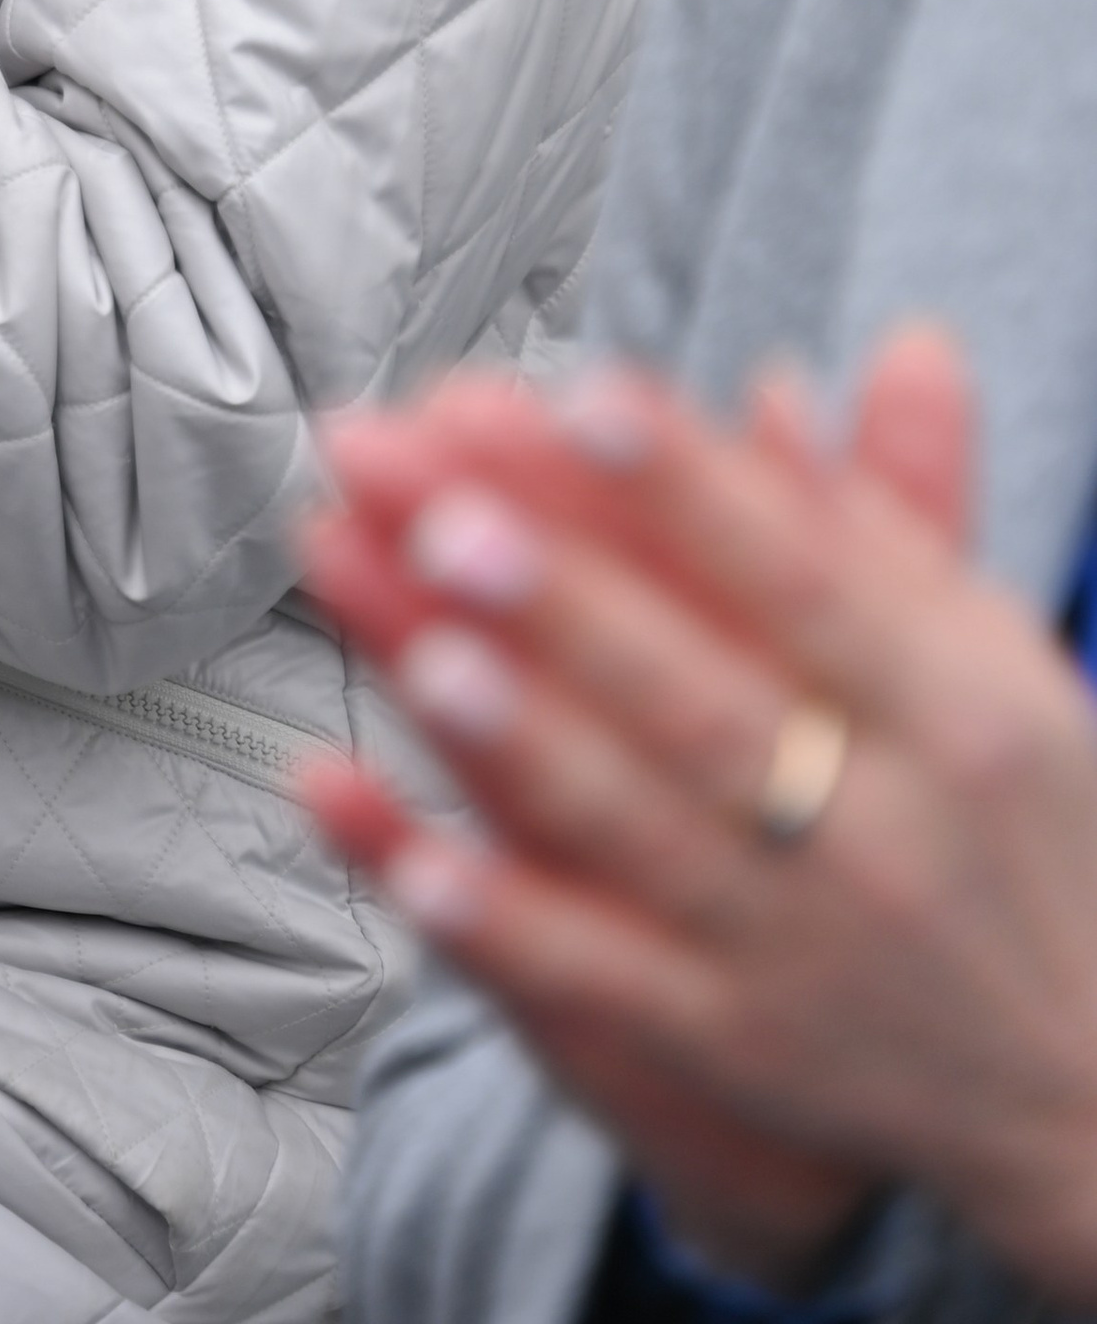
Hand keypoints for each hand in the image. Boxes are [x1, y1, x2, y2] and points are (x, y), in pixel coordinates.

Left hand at [298, 338, 1096, 1300]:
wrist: (1096, 1085)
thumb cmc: (1025, 832)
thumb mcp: (997, 670)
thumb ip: (894, 522)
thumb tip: (847, 359)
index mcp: (948, 713)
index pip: (806, 580)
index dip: (694, 487)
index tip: (591, 394)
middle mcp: (876, 829)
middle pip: (702, 698)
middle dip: (570, 605)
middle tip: (448, 515)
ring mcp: (797, 945)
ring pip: (641, 833)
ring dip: (525, 744)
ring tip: (424, 655)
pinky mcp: (733, 1047)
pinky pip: (604, 986)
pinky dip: (506, 926)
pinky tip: (415, 866)